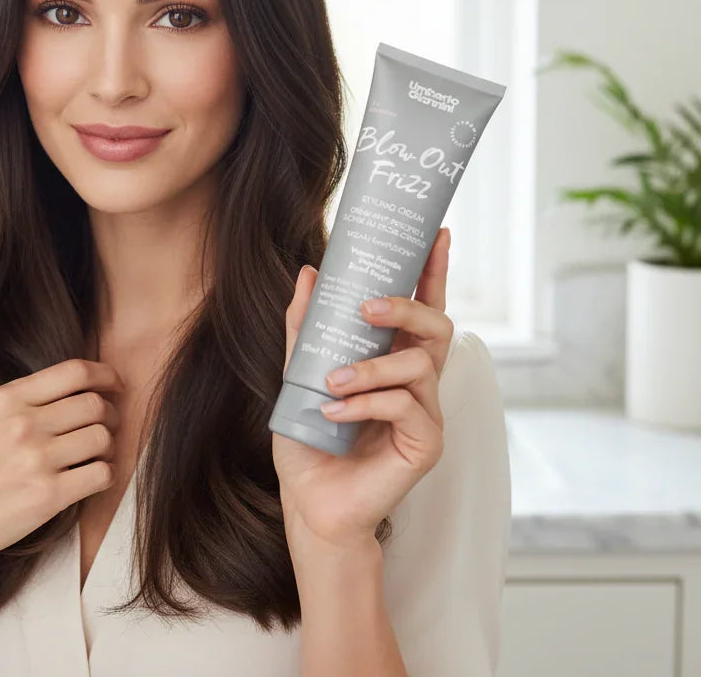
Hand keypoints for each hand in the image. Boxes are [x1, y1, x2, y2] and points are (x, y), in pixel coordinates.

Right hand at [0, 358, 125, 576]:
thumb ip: (26, 400)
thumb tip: (81, 387)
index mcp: (8, 399)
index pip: (75, 371)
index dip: (106, 375)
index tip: (115, 385)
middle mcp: (23, 424)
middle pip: (95, 404)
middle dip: (111, 414)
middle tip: (110, 425)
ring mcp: (36, 460)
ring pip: (103, 438)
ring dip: (108, 446)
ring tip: (97, 455)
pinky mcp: (48, 496)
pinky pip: (101, 474)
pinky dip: (105, 474)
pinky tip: (93, 477)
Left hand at [272, 227, 453, 554]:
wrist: (309, 500)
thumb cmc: (309, 438)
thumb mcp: (297, 373)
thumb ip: (304, 326)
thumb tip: (308, 272)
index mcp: (393, 357)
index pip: (423, 306)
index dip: (434, 271)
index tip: (437, 234)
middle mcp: (417, 379)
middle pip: (437, 325)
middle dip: (406, 307)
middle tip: (367, 307)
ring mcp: (426, 411)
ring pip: (419, 365)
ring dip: (370, 367)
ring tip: (331, 382)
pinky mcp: (426, 442)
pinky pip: (406, 405)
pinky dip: (366, 403)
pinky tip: (334, 412)